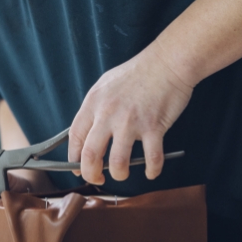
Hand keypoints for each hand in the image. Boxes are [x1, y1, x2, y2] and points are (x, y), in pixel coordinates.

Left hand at [68, 42, 192, 184]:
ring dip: (119, 174)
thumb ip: (95, 108)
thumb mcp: (105, 84)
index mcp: (94, 103)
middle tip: (97, 179)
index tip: (77, 167)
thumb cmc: (138, 72)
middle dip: (91, 175)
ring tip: (122, 173)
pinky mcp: (153, 127)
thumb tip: (88, 131)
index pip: (75, 137)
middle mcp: (108, 114)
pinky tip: (151, 171)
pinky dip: (151, 170)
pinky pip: (151, 159)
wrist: (167, 62)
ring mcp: (130, 122)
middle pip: (90, 156)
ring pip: (118, 163)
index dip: (74, 158)